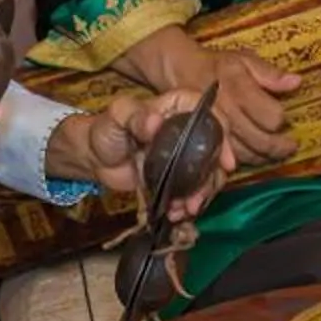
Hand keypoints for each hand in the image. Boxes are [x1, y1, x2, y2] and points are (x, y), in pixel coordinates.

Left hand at [68, 87, 240, 219]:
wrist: (95, 158)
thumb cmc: (106, 129)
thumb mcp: (117, 116)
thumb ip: (135, 116)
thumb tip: (155, 122)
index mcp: (179, 108)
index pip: (211, 116)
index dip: (224, 137)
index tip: (226, 162)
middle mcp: (189, 130)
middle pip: (215, 151)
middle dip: (212, 177)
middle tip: (197, 198)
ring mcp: (186, 156)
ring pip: (208, 174)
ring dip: (201, 195)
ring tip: (185, 210)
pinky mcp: (179, 177)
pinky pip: (193, 190)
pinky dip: (189, 204)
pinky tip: (177, 213)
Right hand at [152, 37, 299, 165]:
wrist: (181, 71)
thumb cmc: (217, 66)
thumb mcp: (244, 59)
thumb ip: (269, 73)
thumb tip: (295, 82)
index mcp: (238, 89)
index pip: (271, 116)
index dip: (281, 119)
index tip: (285, 118)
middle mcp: (226, 111)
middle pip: (260, 140)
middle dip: (279, 146)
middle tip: (290, 147)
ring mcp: (215, 128)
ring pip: (246, 153)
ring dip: (265, 157)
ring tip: (276, 153)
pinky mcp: (205, 139)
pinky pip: (228, 158)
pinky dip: (244, 160)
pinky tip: (255, 156)